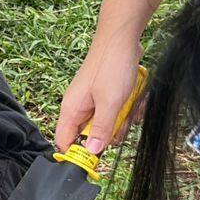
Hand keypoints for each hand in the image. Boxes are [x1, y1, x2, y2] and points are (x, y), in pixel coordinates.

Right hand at [56, 32, 144, 153]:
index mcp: (72, 109)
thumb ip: (102, 129)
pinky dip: (129, 108)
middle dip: (110, 134)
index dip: (78, 153)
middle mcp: (79, 107)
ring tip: (131, 105)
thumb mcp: (110, 102)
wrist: (122, 40)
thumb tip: (92, 152)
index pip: (65, 141)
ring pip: (108, 124)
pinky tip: (135, 98)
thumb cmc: (111, 66)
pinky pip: (117, 112)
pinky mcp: (106, 96)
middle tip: (121, 123)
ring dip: (123, 119)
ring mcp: (93, 101)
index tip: (97, 159)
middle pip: (90, 135)